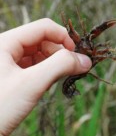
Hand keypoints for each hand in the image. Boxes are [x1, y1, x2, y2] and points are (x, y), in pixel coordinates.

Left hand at [0, 18, 91, 135]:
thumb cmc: (1, 108)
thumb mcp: (32, 83)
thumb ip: (60, 66)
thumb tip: (86, 60)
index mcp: (4, 42)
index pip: (43, 27)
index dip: (63, 37)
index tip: (78, 54)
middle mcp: (4, 48)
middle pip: (41, 39)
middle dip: (60, 51)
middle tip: (75, 67)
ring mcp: (5, 62)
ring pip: (38, 53)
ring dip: (55, 61)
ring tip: (64, 75)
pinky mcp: (9, 77)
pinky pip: (33, 66)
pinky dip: (46, 70)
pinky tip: (52, 82)